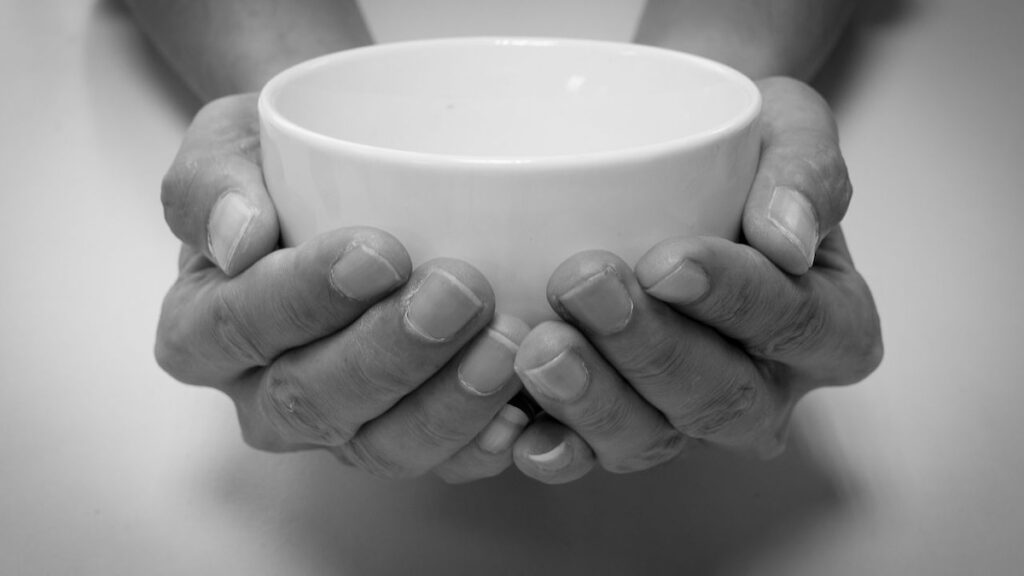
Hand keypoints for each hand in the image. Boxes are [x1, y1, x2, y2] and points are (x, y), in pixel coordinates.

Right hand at [155, 94, 531, 481]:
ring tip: (504, 343)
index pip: (237, 328)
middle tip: (458, 292)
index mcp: (203, 329)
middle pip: (312, 400)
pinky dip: (482, 445)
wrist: (354, 185)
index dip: (305, 298)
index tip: (377, 253)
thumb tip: (236, 239)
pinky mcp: (404, 440)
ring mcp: (339, 428)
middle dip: (390, 351)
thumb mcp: (231, 143)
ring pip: (380, 446)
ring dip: (447, 402)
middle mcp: (263, 394)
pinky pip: (440, 465)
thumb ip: (211, 181)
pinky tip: (520, 412)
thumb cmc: (286, 167)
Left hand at [510, 78, 882, 482]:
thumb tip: (788, 239)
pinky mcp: (619, 427)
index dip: (734, 300)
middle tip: (585, 286)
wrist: (664, 166)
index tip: (669, 261)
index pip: (796, 324)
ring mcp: (687, 418)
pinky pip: (588, 456)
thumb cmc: (737, 153)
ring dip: (591, 399)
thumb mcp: (789, 130)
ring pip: (650, 439)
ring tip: (541, 349)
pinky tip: (518, 430)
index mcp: (829, 326)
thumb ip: (807, 171)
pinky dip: (552, 447)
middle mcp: (764, 387)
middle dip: (648, 348)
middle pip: (719, 397)